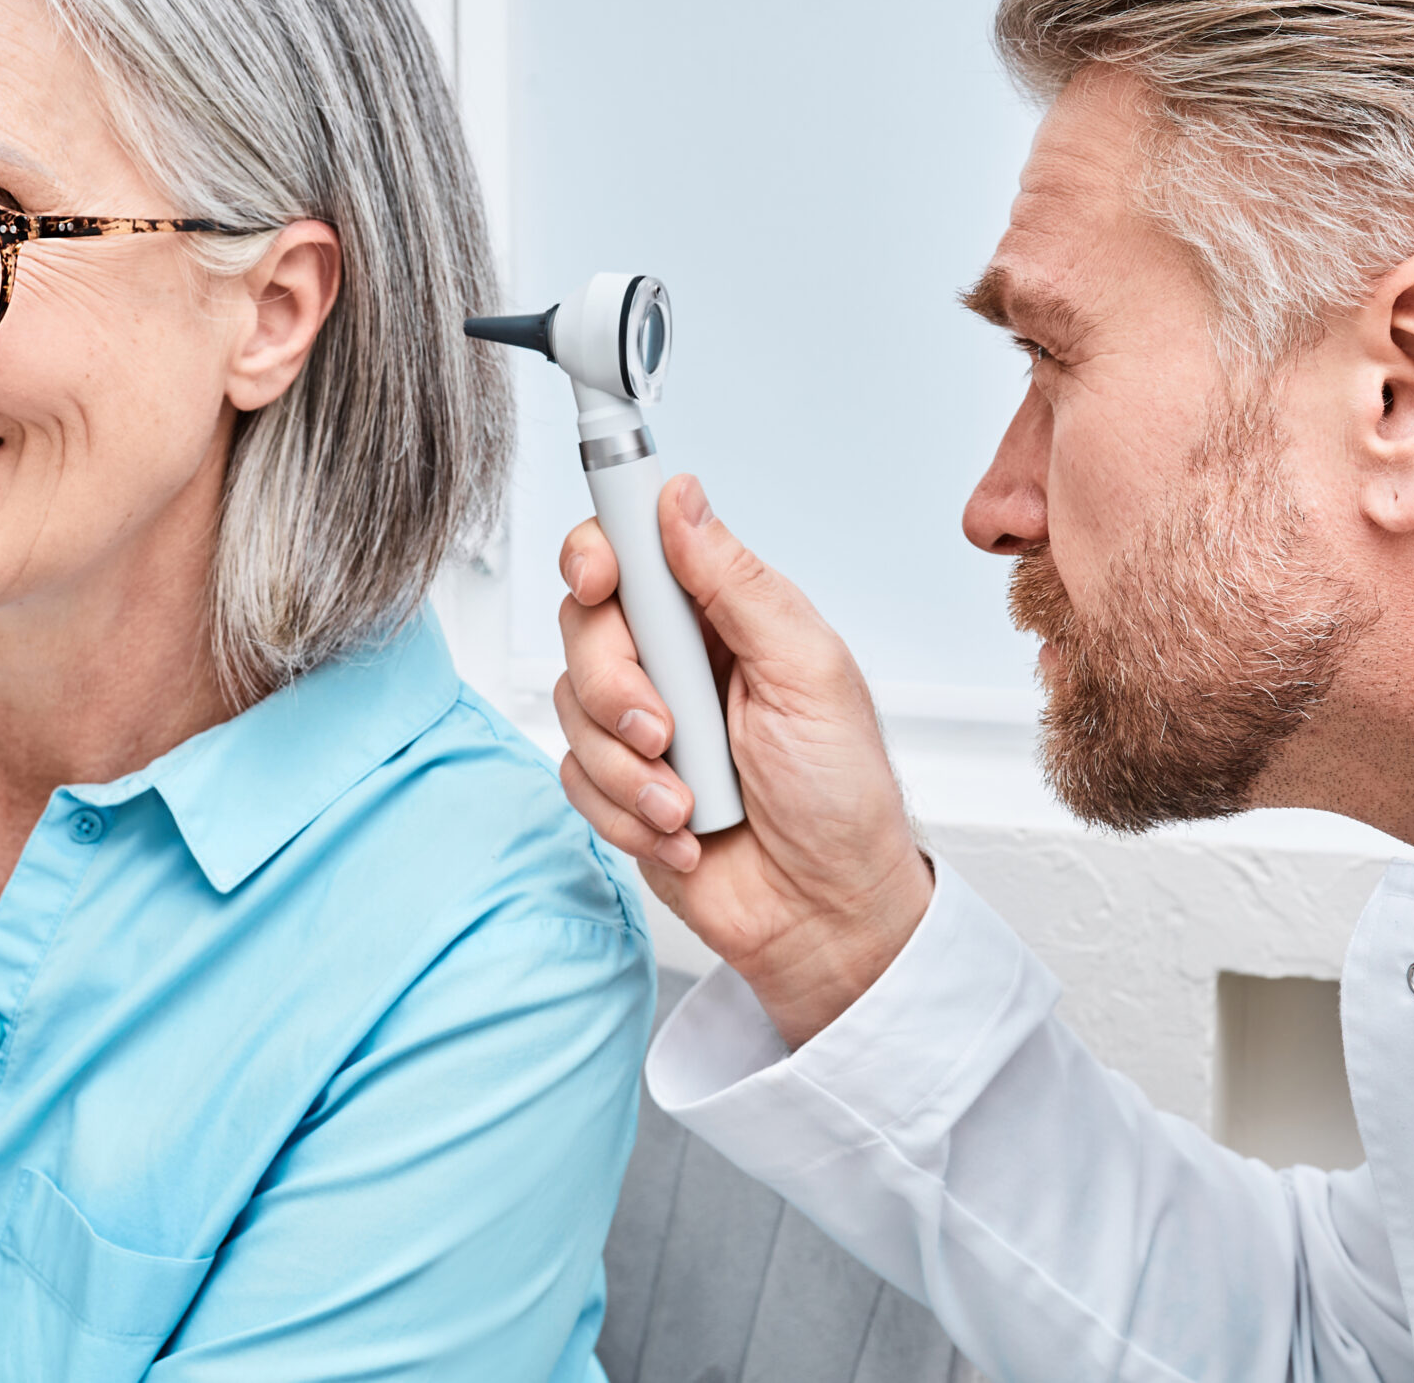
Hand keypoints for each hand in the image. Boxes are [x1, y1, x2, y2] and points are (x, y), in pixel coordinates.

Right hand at [553, 473, 932, 1047]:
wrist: (828, 912)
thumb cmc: (841, 795)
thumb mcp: (809, 673)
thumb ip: (738, 585)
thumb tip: (682, 501)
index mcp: (724, 615)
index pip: (633, 549)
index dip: (599, 553)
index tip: (599, 579)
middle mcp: (676, 660)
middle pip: (584, 625)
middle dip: (616, 684)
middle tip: (666, 728)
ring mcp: (642, 723)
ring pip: (571, 706)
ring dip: (630, 766)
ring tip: (692, 802)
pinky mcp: (618, 786)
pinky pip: (574, 778)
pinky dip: (627, 813)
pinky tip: (683, 831)